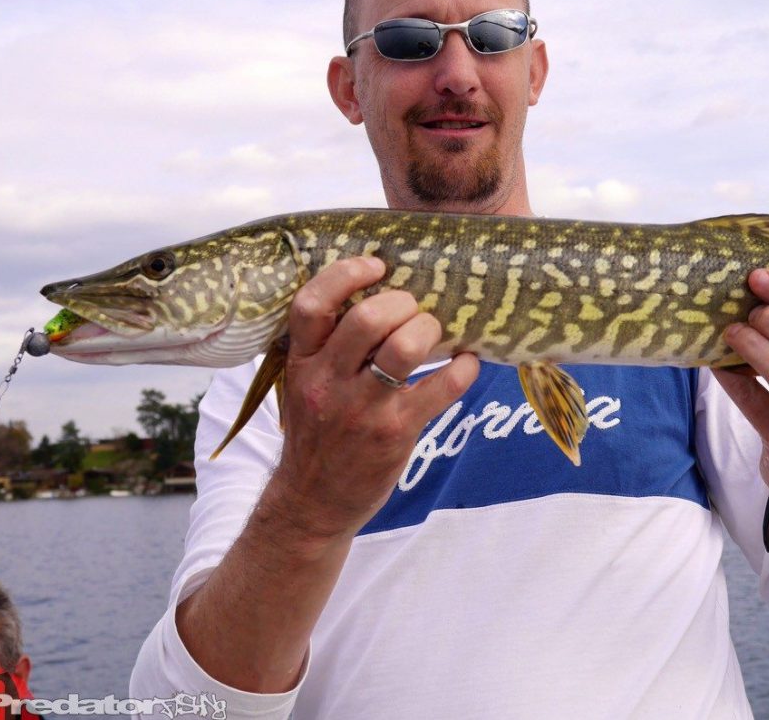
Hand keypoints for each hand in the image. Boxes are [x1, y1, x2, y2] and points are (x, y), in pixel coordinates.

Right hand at [274, 256, 478, 539]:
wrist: (313, 502)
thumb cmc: (317, 433)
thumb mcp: (305, 384)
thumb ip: (328, 346)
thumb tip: (377, 294)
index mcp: (302, 362)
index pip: (312, 305)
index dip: (345, 275)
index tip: (375, 265)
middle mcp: (327, 381)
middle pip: (368, 320)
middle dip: (402, 303)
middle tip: (413, 308)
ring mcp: (362, 409)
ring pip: (404, 348)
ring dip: (428, 330)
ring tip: (433, 333)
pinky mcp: (395, 433)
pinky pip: (442, 388)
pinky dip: (463, 369)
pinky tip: (466, 363)